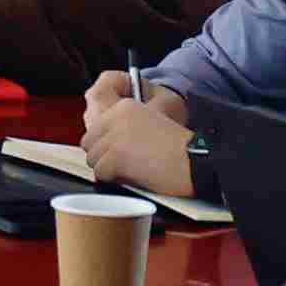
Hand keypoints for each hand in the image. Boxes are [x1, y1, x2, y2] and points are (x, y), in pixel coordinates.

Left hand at [76, 73, 191, 192]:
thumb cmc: (180, 148)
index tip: (114, 147)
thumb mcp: (150, 122)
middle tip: (122, 162)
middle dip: (102, 154)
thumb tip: (98, 142)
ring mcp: (114, 136)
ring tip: (132, 169)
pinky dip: (113, 178)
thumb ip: (122, 126)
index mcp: (124, 106)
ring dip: (108, 167)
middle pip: (88, 140)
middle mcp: (115, 116)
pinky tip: (132, 175)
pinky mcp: (116, 155)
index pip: (94, 121)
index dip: (102, 139)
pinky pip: (100, 172)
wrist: (197, 160)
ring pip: (92, 157)